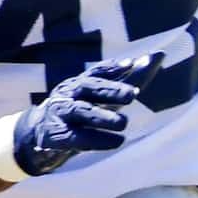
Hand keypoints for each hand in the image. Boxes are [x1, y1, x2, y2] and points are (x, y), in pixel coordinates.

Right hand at [9, 54, 161, 176]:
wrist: (39, 136)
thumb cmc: (81, 111)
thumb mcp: (104, 95)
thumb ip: (132, 77)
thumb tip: (159, 55)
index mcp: (79, 82)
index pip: (96, 72)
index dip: (112, 67)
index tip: (131, 64)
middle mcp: (67, 94)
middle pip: (88, 88)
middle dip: (110, 90)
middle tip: (133, 95)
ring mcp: (58, 114)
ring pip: (81, 112)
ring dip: (101, 117)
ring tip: (123, 123)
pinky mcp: (54, 136)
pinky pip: (75, 138)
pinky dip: (96, 140)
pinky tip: (116, 142)